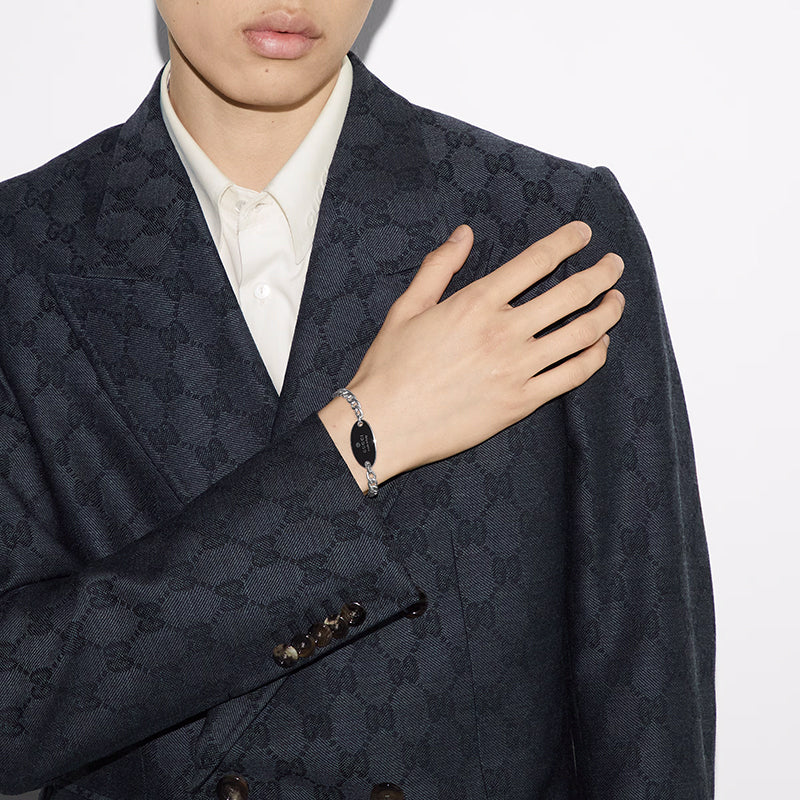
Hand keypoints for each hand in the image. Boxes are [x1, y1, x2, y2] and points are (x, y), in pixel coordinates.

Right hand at [318, 221, 624, 490]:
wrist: (383, 424)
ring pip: (581, 334)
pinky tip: (600, 345)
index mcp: (477, 302)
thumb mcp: (408, 307)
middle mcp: (504, 332)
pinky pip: (572, 376)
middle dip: (601, 274)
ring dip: (607, 312)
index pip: (538, 261)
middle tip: (614, 265)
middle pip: (571, 294)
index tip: (584, 233)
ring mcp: (517, 369)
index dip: (568, 242)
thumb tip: (464, 233)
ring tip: (616, 301)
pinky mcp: (521, 403)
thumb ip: (440, 266)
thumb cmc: (390, 366)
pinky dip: (593, 357)